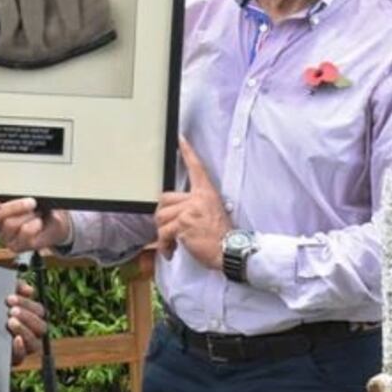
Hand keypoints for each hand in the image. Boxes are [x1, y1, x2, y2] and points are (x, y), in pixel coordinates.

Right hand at [0, 197, 71, 252]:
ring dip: (27, 215)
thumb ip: (14, 192)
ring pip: (10, 224)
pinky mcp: (17, 247)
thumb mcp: (25, 194)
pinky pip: (24, 233)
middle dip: (15, 207)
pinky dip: (35, 224)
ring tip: (35, 213)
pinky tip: (38, 223)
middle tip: (30, 202)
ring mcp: (6, 238)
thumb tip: (12, 190)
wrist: (54, 221)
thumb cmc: (38, 204)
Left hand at [7, 280, 46, 365]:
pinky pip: (22, 357)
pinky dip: (20, 348)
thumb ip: (16, 287)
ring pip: (35, 343)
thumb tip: (30, 290)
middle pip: (41, 327)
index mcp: (29, 317)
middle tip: (11, 311)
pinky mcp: (12, 359)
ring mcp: (22, 348)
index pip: (38, 310)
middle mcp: (29, 333)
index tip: (9, 298)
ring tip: (10, 322)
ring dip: (25, 331)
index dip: (27, 303)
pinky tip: (14, 339)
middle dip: (27, 317)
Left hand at [154, 137, 230, 269]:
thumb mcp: (213, 212)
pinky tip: (171, 252)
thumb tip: (176, 210)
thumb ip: (196, 206)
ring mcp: (190, 210)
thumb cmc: (222, 236)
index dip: (188, 152)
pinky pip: (163, 233)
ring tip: (172, 244)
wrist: (230, 251)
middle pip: (165, 199)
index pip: (196, 168)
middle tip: (169, 230)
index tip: (180, 139)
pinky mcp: (183, 224)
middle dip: (162, 216)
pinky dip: (164, 245)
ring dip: (164, 234)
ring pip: (161, 217)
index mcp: (206, 193)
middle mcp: (197, 198)